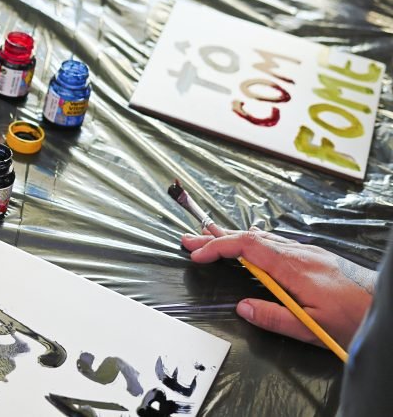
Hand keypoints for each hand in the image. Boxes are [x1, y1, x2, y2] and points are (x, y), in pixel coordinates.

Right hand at [181, 228, 375, 348]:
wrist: (385, 307)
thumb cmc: (355, 319)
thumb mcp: (312, 327)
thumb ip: (275, 318)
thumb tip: (243, 308)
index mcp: (293, 267)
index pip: (247, 248)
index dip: (218, 248)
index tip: (197, 255)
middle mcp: (298, 253)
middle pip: (249, 237)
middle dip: (216, 238)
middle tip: (189, 239)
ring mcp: (307, 253)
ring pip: (262, 237)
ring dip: (232, 237)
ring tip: (209, 234)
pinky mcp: (314, 257)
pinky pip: (274, 242)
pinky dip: (251, 241)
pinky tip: (248, 244)